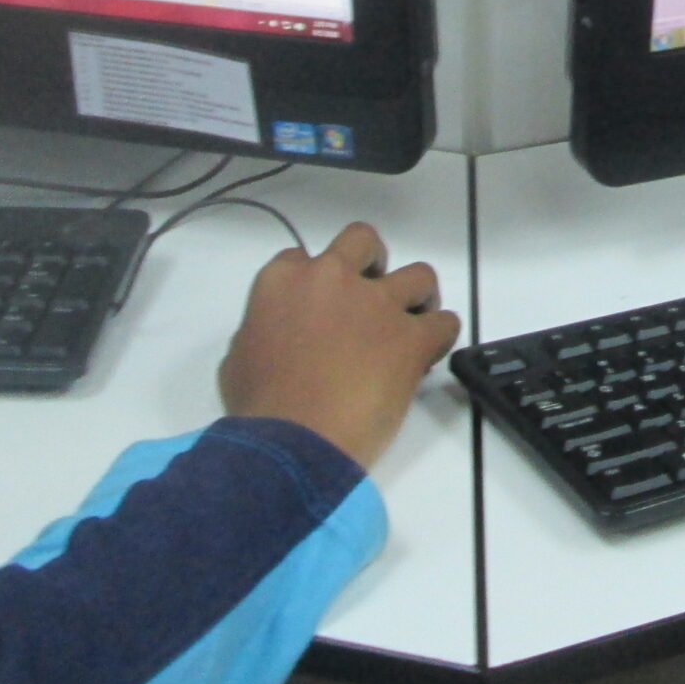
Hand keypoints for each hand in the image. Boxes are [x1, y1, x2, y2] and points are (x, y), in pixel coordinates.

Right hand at [218, 222, 459, 467]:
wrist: (294, 442)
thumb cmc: (258, 409)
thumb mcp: (238, 359)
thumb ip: (260, 331)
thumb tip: (277, 336)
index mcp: (283, 281)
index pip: (304, 259)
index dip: (318, 283)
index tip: (324, 310)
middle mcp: (332, 277)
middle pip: (363, 241)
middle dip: (372, 264)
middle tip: (373, 299)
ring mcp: (377, 304)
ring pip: (419, 275)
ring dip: (417, 297)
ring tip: (412, 324)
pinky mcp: (412, 337)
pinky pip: (445, 322)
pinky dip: (441, 336)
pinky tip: (429, 354)